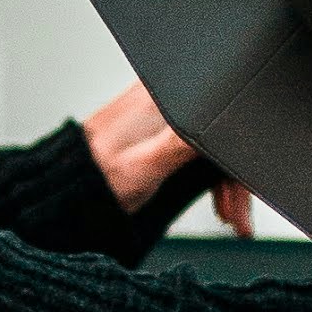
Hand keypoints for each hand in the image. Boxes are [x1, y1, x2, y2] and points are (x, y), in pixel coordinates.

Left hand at [85, 81, 253, 236]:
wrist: (67, 191)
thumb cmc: (93, 177)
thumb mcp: (144, 164)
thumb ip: (183, 143)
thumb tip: (220, 128)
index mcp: (163, 95)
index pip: (221, 111)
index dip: (238, 151)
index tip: (244, 185)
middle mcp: (168, 99)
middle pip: (221, 130)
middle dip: (234, 175)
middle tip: (238, 214)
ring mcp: (167, 115)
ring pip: (216, 144)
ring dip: (226, 181)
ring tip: (231, 216)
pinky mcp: (165, 131)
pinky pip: (203, 150)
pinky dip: (212, 178)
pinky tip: (218, 201)